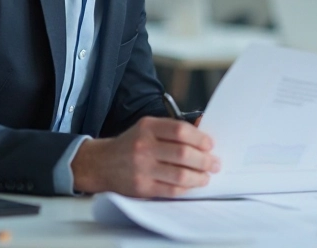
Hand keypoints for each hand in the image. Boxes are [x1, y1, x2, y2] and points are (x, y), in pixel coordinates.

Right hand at [71, 116, 219, 196]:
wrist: (102, 163)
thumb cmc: (131, 144)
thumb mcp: (148, 127)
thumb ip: (173, 128)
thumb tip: (203, 126)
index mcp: (148, 127)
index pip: (180, 131)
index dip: (200, 138)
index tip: (210, 145)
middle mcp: (144, 146)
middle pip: (183, 153)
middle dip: (204, 160)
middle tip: (214, 163)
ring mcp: (142, 168)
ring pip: (180, 174)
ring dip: (199, 176)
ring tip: (206, 176)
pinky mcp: (142, 187)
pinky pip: (171, 190)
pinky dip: (186, 188)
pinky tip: (192, 185)